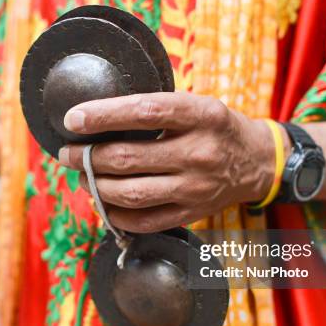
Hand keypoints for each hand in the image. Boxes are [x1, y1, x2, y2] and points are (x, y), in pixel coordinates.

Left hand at [58, 92, 279, 232]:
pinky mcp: (192, 214)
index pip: (144, 112)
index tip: (72, 119)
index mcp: (202, 116)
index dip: (103, 115)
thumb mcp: (198, 104)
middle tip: (68, 153)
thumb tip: (98, 117)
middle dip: (87, 157)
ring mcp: (196, 189)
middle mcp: (199, 153)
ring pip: (131, 194)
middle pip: (128, 158)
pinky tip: (103, 200)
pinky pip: (144, 221)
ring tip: (81, 176)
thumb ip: (157, 109)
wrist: (257, 163)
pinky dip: (115, 214)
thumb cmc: (218, 128)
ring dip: (96, 186)